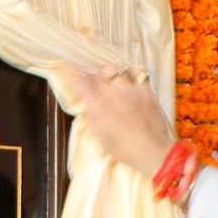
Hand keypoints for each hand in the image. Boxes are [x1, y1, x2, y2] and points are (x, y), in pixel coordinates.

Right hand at [63, 62, 176, 181]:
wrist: (151, 150)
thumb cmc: (123, 149)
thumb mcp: (100, 136)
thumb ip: (93, 116)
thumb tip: (88, 104)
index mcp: (96, 106)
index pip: (79, 82)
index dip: (70, 72)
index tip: (66, 67)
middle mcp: (110, 93)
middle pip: (97, 73)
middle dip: (94, 76)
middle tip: (97, 83)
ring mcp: (128, 89)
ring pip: (117, 69)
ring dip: (114, 75)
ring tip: (116, 84)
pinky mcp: (144, 89)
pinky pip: (138, 72)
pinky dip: (133, 73)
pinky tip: (133, 80)